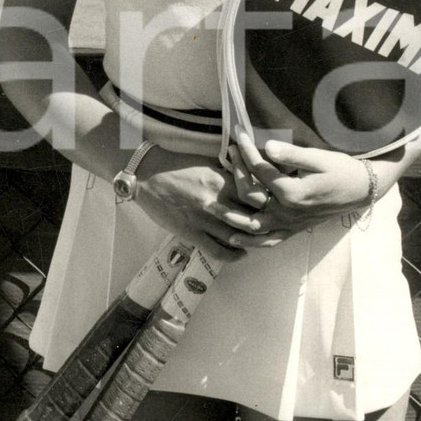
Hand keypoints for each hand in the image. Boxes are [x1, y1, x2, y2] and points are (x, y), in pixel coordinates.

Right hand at [134, 151, 289, 258]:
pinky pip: (218, 251)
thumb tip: (247, 180)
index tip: (273, 206)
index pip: (256, 196)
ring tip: (258, 241)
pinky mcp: (191, 233)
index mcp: (221, 181)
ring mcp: (204, 220)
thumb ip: (227, 174)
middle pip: (252, 219)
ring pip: (238, 238)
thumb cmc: (175, 165)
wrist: (146, 175)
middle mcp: (216, 203)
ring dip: (252, 241)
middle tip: (272, 226)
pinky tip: (240, 254)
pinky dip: (233, 256)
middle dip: (265, 224)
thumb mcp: (207, 163)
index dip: (269, 203)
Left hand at [233, 132, 378, 230]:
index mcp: (292, 192)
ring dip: (232, 216)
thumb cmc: (341, 170)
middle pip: (250, 195)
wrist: (362, 190)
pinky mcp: (294, 230)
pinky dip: (251, 242)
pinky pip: (269, 241)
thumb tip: (268, 146)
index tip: (237, 134)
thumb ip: (292, 155)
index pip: (260, 169)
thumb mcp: (319, 158)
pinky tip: (234, 238)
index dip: (246, 150)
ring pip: (253, 225)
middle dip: (236, 172)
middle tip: (228, 154)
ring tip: (214, 206)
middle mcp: (287, 212)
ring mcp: (290, 224)